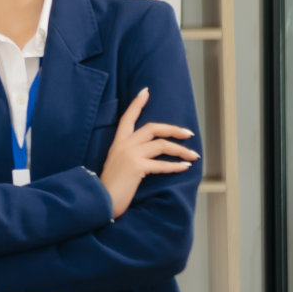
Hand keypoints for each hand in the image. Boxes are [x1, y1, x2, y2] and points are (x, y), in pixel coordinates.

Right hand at [99, 88, 198, 217]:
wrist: (100, 199)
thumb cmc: (109, 187)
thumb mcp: (117, 165)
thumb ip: (129, 156)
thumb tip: (147, 156)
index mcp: (117, 144)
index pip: (127, 118)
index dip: (136, 104)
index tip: (145, 92)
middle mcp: (123, 145)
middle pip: (152, 128)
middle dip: (173, 129)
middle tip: (188, 133)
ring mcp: (130, 155)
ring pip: (161, 145)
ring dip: (180, 150)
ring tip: (193, 156)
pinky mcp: (136, 166)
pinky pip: (161, 164)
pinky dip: (175, 166)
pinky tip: (185, 167)